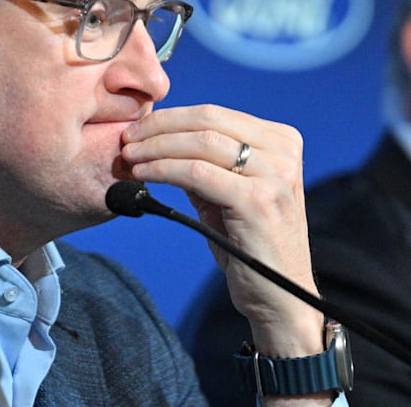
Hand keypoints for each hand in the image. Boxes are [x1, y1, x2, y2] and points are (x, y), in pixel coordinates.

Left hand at [121, 105, 324, 357]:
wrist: (281, 296)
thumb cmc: (251, 246)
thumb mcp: (231, 194)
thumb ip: (206, 164)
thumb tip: (156, 139)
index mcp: (282, 141)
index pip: (216, 114)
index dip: (171, 117)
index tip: (138, 129)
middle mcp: (284, 152)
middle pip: (207, 121)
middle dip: (159, 128)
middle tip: (126, 140)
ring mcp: (274, 175)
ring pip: (200, 144)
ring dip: (156, 147)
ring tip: (130, 158)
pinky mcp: (257, 201)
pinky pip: (198, 173)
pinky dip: (164, 170)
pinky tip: (144, 175)